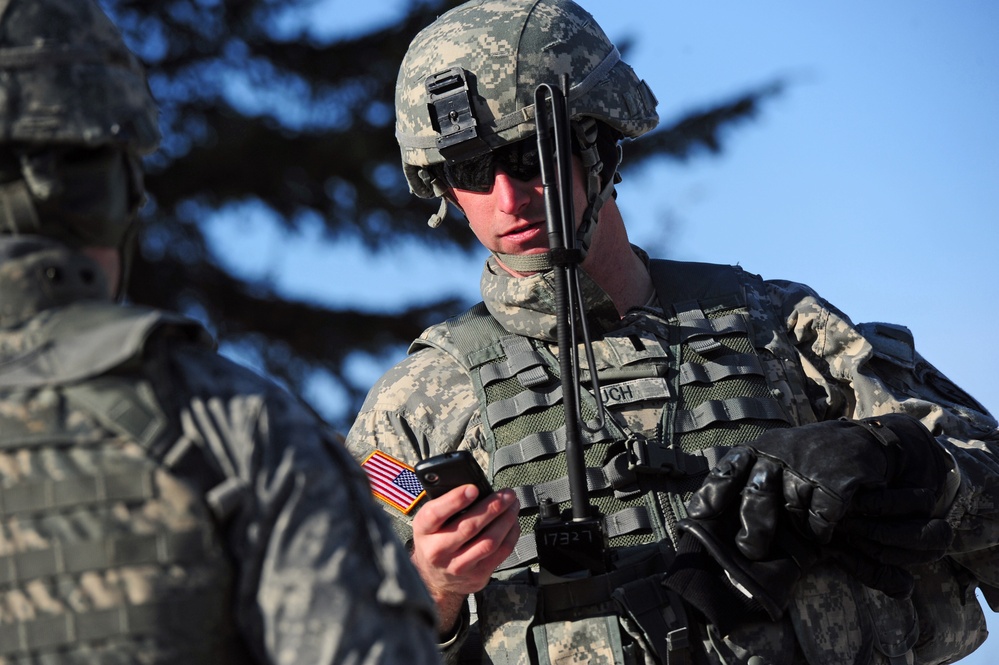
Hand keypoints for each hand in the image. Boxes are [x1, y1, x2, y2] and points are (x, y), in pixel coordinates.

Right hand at [410, 484, 519, 630]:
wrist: (434, 578)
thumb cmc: (434, 541)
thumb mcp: (429, 522)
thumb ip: (445, 505)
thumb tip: (475, 486)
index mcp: (424, 531)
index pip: (436, 514)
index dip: (455, 500)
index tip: (473, 488)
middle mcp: (438, 550)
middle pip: (469, 526)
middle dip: (492, 507)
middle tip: (507, 494)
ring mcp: (458, 566)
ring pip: (488, 541)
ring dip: (505, 520)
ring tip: (513, 505)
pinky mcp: (477, 575)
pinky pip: (500, 553)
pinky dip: (510, 535)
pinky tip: (513, 523)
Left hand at [688, 415, 949, 547]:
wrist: (862, 442)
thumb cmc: (805, 459)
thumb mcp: (769, 457)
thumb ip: (744, 481)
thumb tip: (709, 520)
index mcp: (754, 450)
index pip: (723, 475)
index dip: (709, 500)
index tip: (700, 524)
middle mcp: (776, 455)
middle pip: (754, 498)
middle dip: (751, 531)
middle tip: (751, 550)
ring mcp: (806, 465)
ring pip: (790, 511)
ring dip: (794, 528)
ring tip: (797, 533)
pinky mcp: (835, 479)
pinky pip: (820, 517)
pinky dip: (820, 528)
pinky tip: (822, 528)